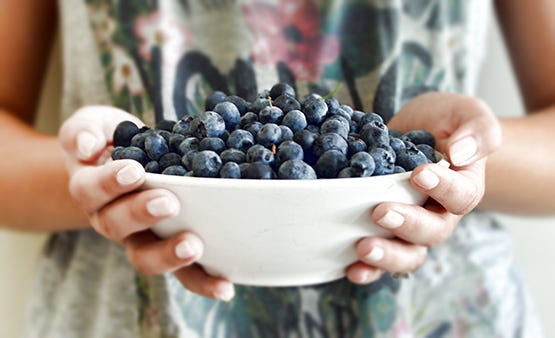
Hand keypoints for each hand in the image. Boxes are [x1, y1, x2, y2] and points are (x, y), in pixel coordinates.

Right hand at [59, 106, 234, 300]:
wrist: (127, 160)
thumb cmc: (111, 140)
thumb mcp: (93, 124)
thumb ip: (83, 129)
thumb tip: (84, 146)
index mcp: (91, 190)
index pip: (91, 191)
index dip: (110, 183)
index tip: (134, 170)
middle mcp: (111, 220)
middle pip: (117, 227)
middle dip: (142, 215)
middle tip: (168, 202)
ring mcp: (140, 239)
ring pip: (146, 258)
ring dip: (169, 255)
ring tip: (193, 245)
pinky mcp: (169, 249)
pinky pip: (182, 273)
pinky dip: (202, 281)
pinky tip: (225, 286)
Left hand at [346, 92, 501, 282]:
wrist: (423, 131)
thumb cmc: (446, 122)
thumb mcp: (466, 113)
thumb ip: (476, 130)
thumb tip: (461, 154)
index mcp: (464, 187)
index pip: (461, 196)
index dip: (443, 189)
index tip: (420, 174)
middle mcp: (440, 213)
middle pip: (432, 232)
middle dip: (407, 225)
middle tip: (380, 212)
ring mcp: (413, 226)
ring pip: (408, 253)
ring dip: (386, 255)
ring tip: (363, 249)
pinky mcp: (387, 232)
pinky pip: (382, 259)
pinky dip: (368, 268)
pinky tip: (350, 268)